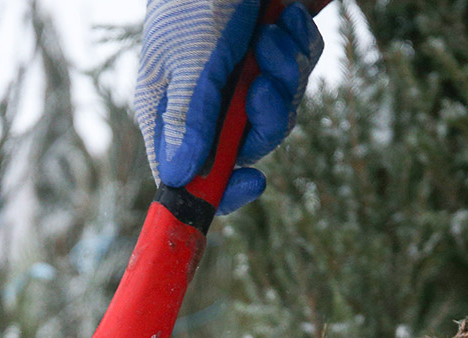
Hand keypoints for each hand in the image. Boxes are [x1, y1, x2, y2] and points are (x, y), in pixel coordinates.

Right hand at [135, 0, 322, 213]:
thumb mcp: (191, 59)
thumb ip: (187, 119)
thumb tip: (179, 180)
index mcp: (169, 108)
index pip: (188, 173)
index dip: (220, 187)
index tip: (252, 183)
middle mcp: (204, 100)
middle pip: (245, 148)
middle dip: (266, 121)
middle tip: (264, 89)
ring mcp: (241, 77)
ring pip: (278, 114)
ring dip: (285, 78)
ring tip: (272, 37)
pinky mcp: (274, 55)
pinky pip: (299, 75)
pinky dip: (298, 49)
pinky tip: (285, 20)